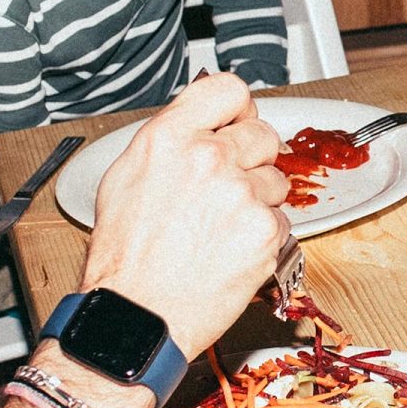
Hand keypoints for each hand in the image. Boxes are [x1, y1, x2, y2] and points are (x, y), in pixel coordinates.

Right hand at [81, 74, 290, 357]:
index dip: (237, 109)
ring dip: (258, 200)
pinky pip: (281, 220)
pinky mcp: (264, 230)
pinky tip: (229, 250)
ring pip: (276, 180)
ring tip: (219, 228)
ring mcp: (240, 194)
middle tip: (224, 191)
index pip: (229, 90)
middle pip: (263, 134)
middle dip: (251, 159)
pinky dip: (262, 235)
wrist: (136, 317)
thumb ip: (172, 141)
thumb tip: (204, 120)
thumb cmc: (125, 257)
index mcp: (168, 138)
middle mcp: (207, 159)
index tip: (236, 122)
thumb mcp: (127, 179)